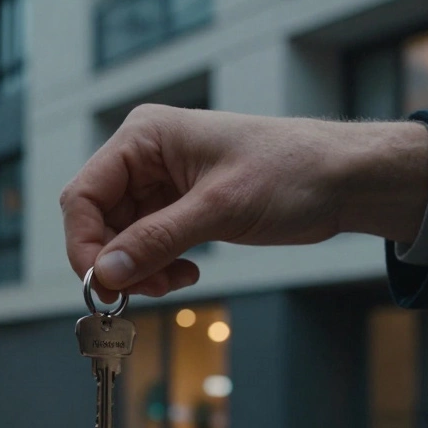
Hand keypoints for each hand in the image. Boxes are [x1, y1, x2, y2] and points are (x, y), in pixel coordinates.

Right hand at [60, 105, 427, 297]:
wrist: (343, 179)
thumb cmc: (292, 173)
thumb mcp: (220, 208)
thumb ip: (158, 239)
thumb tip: (106, 273)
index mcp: (145, 137)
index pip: (84, 195)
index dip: (83, 244)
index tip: (102, 285)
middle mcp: (145, 156)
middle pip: (96, 220)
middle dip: (116, 261)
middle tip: (146, 290)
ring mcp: (160, 182)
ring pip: (120, 238)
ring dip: (139, 269)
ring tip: (175, 281)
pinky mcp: (179, 206)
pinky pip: (146, 243)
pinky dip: (157, 266)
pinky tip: (187, 273)